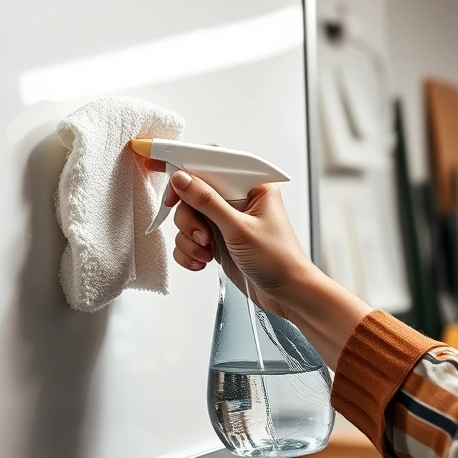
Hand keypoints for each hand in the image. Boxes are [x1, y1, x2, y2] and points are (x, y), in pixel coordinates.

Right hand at [164, 168, 315, 317]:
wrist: (287, 294)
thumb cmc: (279, 259)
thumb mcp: (239, 228)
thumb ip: (208, 202)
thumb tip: (182, 179)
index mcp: (251, 185)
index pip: (213, 164)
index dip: (188, 172)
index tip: (170, 184)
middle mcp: (237, 199)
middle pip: (194, 193)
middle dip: (189, 217)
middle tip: (200, 235)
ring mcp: (225, 220)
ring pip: (188, 218)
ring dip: (189, 238)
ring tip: (206, 252)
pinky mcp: (217, 240)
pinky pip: (189, 239)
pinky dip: (190, 252)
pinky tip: (203, 262)